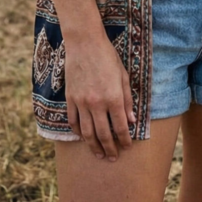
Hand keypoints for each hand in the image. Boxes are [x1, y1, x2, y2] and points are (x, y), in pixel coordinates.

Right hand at [65, 35, 134, 160]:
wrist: (85, 43)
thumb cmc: (107, 57)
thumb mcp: (123, 76)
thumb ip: (128, 100)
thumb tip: (131, 121)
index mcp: (113, 98)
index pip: (120, 127)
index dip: (124, 140)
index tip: (127, 146)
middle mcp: (97, 103)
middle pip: (103, 135)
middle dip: (109, 149)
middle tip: (112, 158)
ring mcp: (82, 102)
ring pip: (87, 132)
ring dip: (93, 146)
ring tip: (98, 154)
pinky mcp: (70, 98)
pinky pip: (73, 121)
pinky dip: (78, 132)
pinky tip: (83, 137)